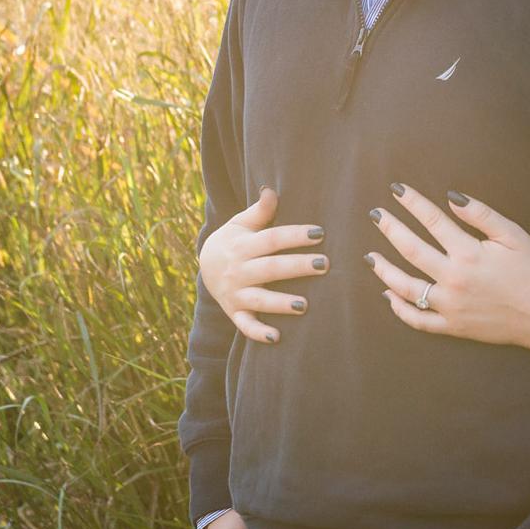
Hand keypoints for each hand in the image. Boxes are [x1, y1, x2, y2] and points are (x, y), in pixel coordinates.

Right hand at [199, 187, 326, 344]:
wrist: (204, 265)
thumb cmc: (234, 240)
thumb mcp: (240, 223)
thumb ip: (259, 211)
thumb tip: (271, 190)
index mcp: (242, 246)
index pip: (272, 239)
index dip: (295, 235)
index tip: (320, 233)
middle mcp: (238, 271)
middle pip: (270, 268)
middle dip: (297, 267)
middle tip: (325, 264)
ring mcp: (236, 294)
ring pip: (260, 299)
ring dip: (281, 303)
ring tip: (304, 305)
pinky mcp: (235, 313)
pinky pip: (246, 326)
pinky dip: (259, 333)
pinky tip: (277, 338)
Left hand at [366, 185, 529, 365]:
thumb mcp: (513, 235)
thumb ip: (481, 215)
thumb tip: (451, 198)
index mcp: (468, 253)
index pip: (432, 220)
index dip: (412, 202)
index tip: (397, 190)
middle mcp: (453, 279)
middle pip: (411, 250)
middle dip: (390, 229)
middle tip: (375, 215)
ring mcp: (450, 306)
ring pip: (405, 287)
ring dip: (384, 270)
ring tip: (371, 257)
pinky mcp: (452, 326)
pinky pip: (418, 320)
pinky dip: (399, 309)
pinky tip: (389, 295)